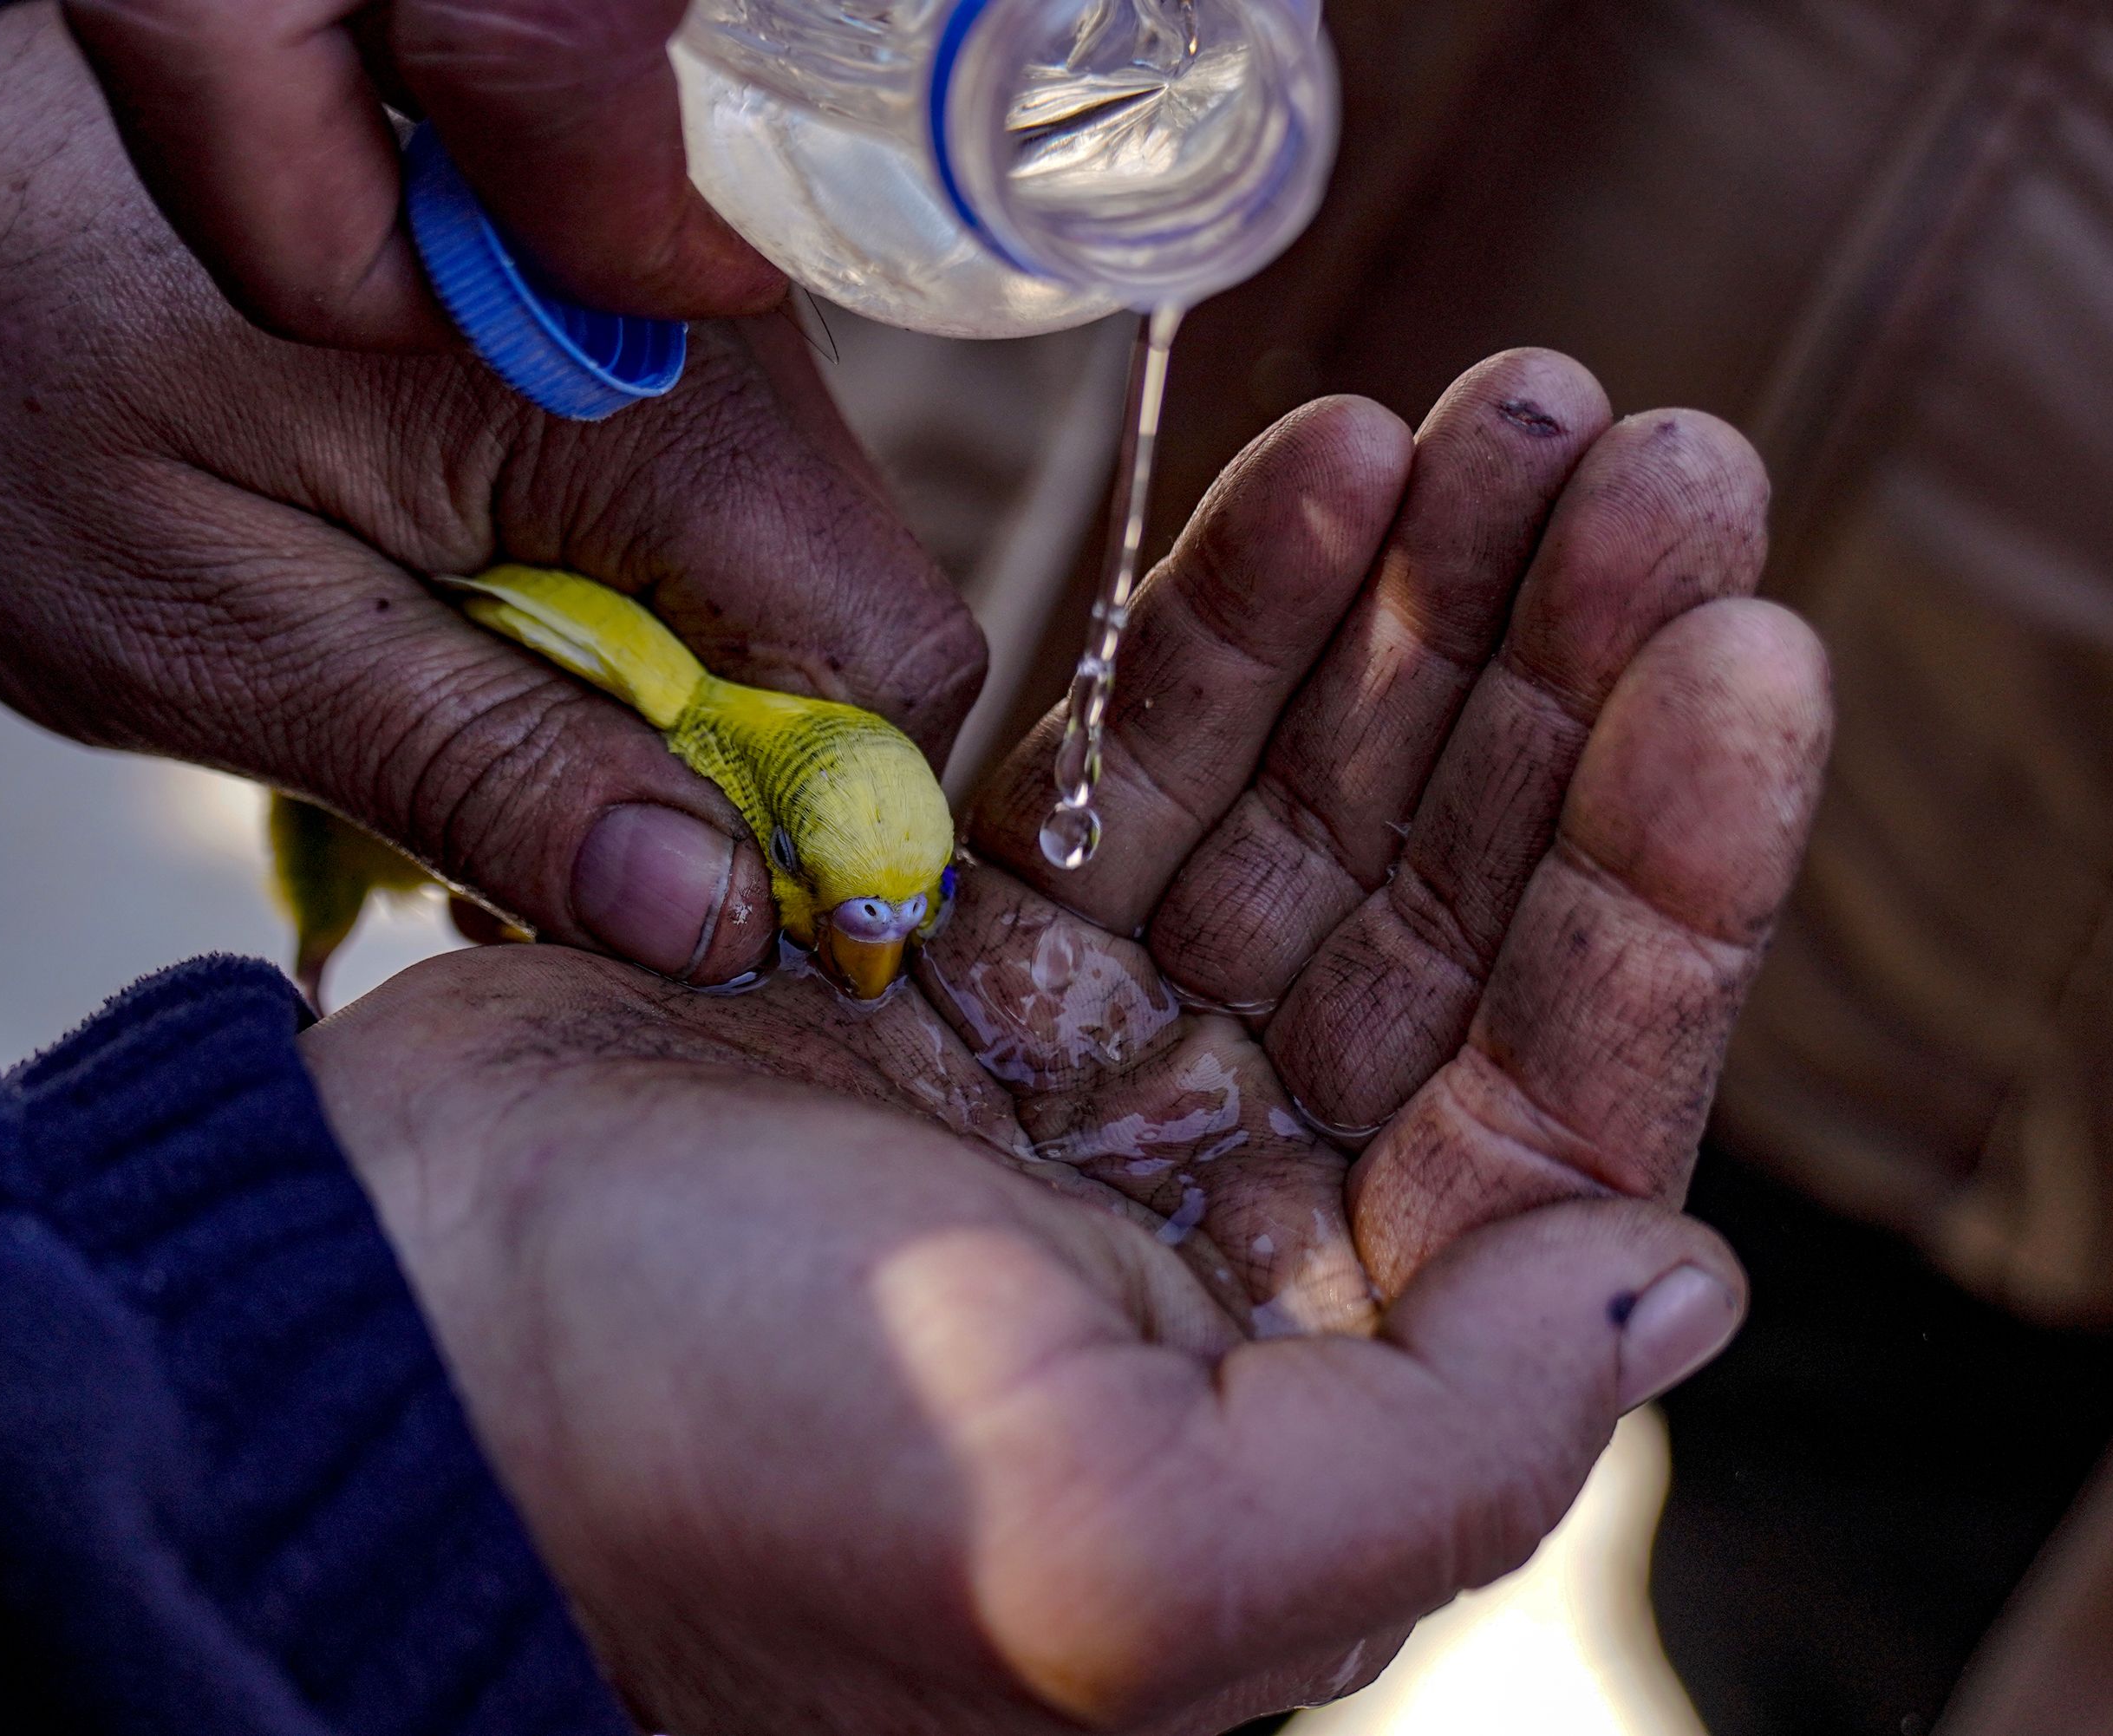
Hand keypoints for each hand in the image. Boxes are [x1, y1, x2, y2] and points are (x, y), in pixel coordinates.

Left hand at [0, 2, 976, 987]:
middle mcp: (694, 336)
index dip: (818, 830)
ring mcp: (661, 335)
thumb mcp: (224, 632)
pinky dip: (611, 641)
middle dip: (724, 790)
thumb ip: (487, 770)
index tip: (680, 925)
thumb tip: (719, 919)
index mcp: (635, 393)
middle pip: (851, 635)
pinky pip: (696, 544)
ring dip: (657, 723)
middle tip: (520, 855)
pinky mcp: (611, 354)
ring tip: (456, 744)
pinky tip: (460, 658)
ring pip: (779, 600)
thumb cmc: (8, 378)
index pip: (884, 658)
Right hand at [303, 350, 1830, 1730]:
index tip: (1736, 651)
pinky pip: (1128, 773)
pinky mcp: (944, 960)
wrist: (375, 1353)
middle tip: (1653, 464)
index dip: (1667, 880)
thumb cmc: (711, 1484)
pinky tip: (1317, 478)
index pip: (1557, 1113)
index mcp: (1303, 1402)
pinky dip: (1222, 630)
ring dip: (1411, 622)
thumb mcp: (1114, 1564)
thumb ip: (1439, 1457)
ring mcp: (1079, 1086)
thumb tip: (1674, 1275)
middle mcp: (1218, 1239)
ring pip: (1302, 823)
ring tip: (1497, 424)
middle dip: (1560, 698)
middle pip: (1449, 932)